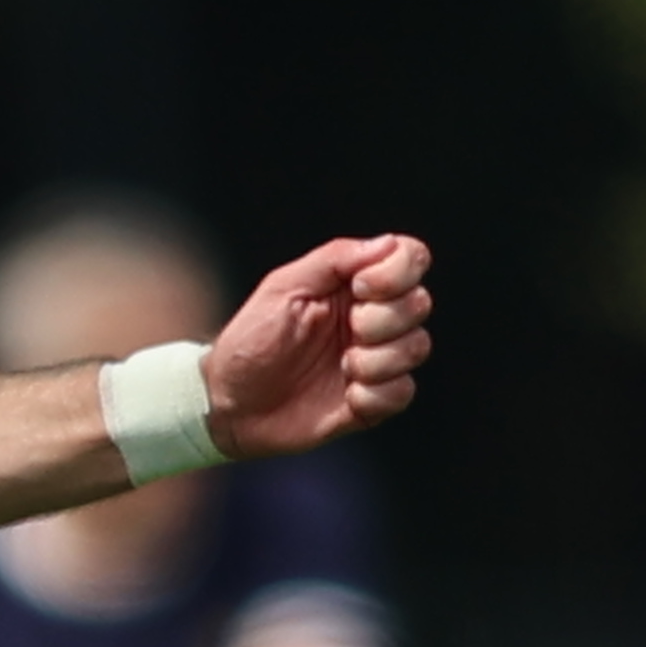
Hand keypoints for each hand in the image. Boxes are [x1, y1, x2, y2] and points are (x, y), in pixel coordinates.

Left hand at [204, 234, 435, 459]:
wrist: (226, 402)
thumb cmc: (249, 341)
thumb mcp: (283, 288)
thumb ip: (334, 259)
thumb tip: (387, 243)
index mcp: (353, 286)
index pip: (410, 259)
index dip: (398, 271)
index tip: (361, 287)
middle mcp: (373, 320)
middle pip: (419, 303)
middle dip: (383, 319)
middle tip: (347, 331)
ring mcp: (375, 360)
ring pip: (417, 347)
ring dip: (378, 359)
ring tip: (341, 366)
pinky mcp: (372, 400)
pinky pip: (402, 392)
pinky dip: (375, 394)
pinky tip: (346, 395)